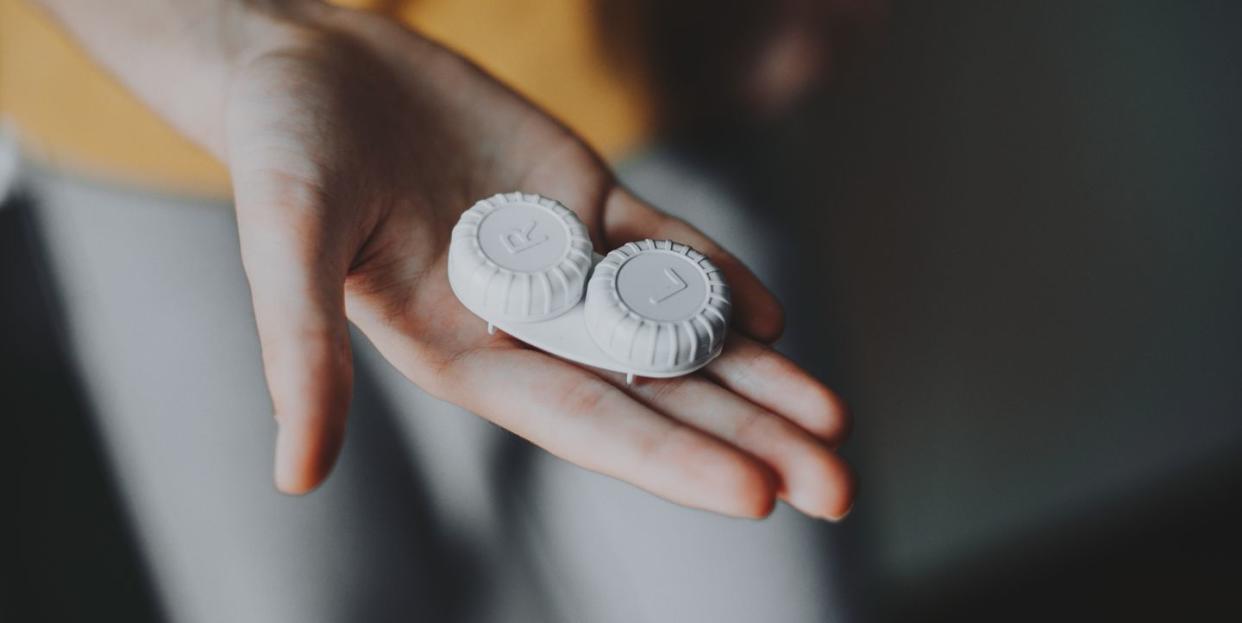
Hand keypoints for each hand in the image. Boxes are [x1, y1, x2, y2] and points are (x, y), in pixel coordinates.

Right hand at [214, 3, 853, 517]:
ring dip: (755, 377)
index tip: (756, 495)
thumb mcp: (289, 244)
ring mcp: (565, 265)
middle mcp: (528, 327)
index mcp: (467, 358)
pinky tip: (772, 318)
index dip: (672, 460)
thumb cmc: (287, 152)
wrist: (315, 65)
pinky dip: (718, 282)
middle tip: (836, 487)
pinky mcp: (584, 204)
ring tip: (835, 421)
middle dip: (746, 439)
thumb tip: (294, 477)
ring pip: (676, 331)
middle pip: (656, 396)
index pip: (589, 425)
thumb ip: (301, 351)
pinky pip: (665, 248)